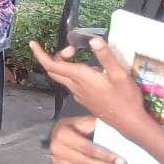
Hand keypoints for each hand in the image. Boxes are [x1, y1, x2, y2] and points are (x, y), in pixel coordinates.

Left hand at [28, 38, 152, 138]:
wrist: (129, 124)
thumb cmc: (125, 99)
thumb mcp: (119, 74)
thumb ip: (105, 56)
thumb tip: (93, 40)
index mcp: (81, 78)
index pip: (52, 64)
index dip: (40, 54)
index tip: (33, 43)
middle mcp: (76, 87)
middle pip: (55, 70)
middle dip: (57, 56)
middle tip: (73, 49)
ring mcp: (79, 95)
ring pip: (64, 77)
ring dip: (66, 65)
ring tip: (82, 57)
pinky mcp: (85, 100)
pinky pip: (73, 84)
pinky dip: (74, 73)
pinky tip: (92, 72)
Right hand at [46, 115, 125, 163]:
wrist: (59, 131)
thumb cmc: (76, 126)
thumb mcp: (86, 121)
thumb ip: (99, 127)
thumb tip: (120, 135)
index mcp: (64, 134)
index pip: (88, 148)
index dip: (105, 156)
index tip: (121, 161)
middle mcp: (57, 148)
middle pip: (85, 162)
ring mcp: (57, 161)